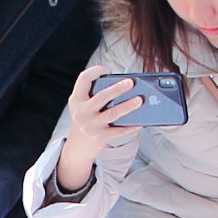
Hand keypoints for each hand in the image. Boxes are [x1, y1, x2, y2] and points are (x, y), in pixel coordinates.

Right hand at [53, 66, 145, 194]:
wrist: (77, 148)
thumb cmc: (86, 121)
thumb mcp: (83, 107)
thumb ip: (94, 95)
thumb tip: (123, 86)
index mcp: (77, 100)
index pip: (83, 79)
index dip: (95, 71)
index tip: (107, 70)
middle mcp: (82, 112)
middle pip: (101, 97)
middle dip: (117, 89)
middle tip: (131, 82)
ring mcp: (91, 125)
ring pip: (113, 113)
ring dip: (127, 106)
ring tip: (140, 100)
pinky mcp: (100, 137)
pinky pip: (119, 131)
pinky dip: (130, 126)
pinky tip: (140, 122)